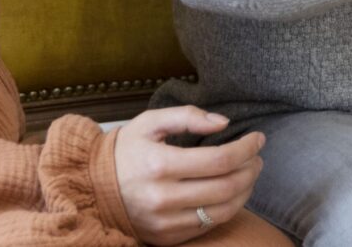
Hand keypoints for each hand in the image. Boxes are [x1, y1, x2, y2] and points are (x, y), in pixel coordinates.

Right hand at [111, 106, 264, 244]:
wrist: (93, 188)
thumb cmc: (126, 150)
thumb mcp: (150, 122)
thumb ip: (187, 116)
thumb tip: (223, 122)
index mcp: (159, 165)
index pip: (219, 160)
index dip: (246, 149)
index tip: (258, 138)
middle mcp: (163, 198)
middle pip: (226, 187)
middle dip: (251, 169)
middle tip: (257, 156)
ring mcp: (165, 222)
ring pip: (223, 211)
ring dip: (246, 191)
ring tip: (250, 174)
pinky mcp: (167, 238)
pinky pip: (208, 226)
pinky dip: (227, 209)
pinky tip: (231, 192)